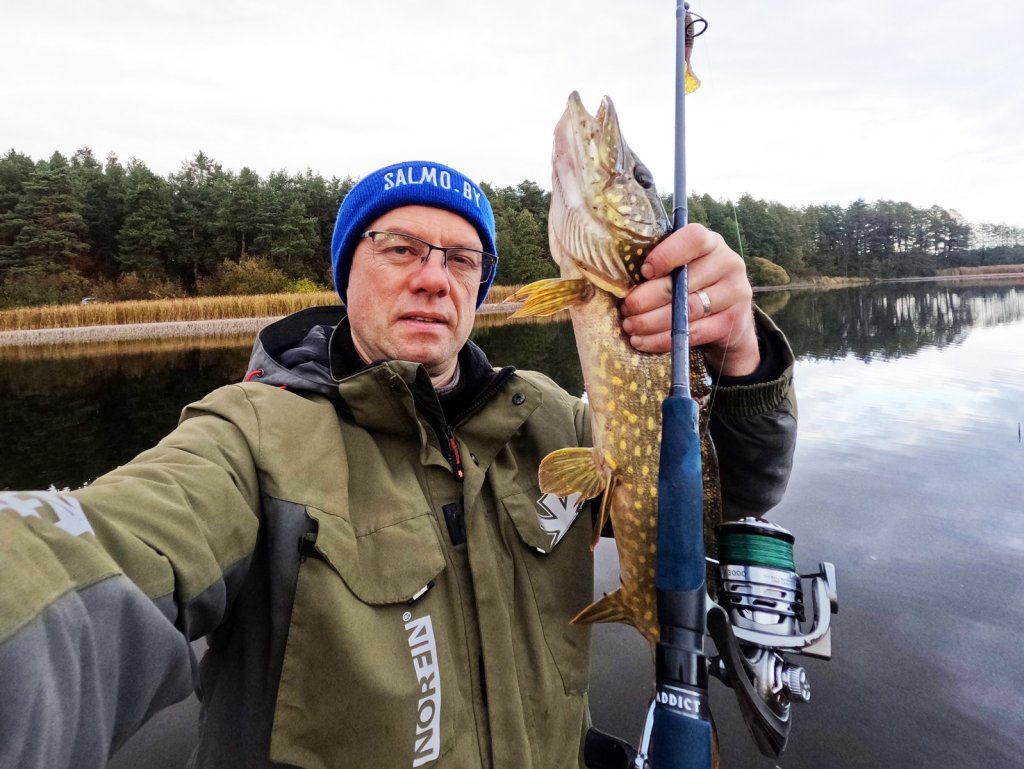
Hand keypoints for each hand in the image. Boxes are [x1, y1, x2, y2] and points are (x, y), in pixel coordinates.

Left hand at [620, 223, 759, 375]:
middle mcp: (729, 264)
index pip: (694, 238)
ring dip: (651, 321)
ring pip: (687, 310)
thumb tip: (618, 276)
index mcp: (712, 243)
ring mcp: (735, 294)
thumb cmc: (695, 286)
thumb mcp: (684, 268)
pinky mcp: (732, 323)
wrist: (730, 321)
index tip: (643, 272)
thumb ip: (663, 265)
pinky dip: (662, 340)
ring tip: (630, 326)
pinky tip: (643, 341)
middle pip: (684, 281)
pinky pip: (692, 333)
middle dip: (647, 298)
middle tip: (626, 308)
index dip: (666, 254)